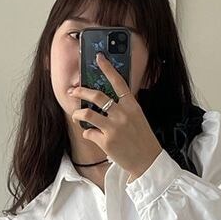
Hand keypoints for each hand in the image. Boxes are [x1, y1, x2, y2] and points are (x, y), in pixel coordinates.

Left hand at [69, 52, 162, 181]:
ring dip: (78, 114)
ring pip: (87, 114)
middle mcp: (122, 114)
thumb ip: (124, 108)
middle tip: (73, 91)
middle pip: (97, 96)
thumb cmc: (142, 140)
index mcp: (132, 106)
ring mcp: (113, 128)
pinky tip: (92, 136)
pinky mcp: (106, 141)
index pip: (118, 82)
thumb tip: (105, 102)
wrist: (147, 161)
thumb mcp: (138, 118)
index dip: (108, 68)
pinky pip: (89, 133)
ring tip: (76, 115)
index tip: (99, 58)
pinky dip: (87, 133)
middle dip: (81, 91)